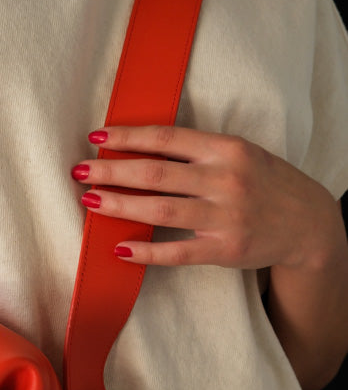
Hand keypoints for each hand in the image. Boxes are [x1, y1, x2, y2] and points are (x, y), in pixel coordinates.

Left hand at [71, 124, 340, 270]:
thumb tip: (142, 149)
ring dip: (120, 206)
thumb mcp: (241, 153)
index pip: (166, 139)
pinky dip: (146, 251)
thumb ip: (199, 151)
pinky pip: (177, 252)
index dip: (128, 138)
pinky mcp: (225, 250)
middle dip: (112, 172)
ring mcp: (226, 217)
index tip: (97, 138)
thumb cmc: (266, 183)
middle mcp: (226, 180)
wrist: (309, 224)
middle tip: (81, 171)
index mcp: (227, 149)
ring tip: (91, 202)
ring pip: (161, 210)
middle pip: (156, 174)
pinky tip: (120, 248)